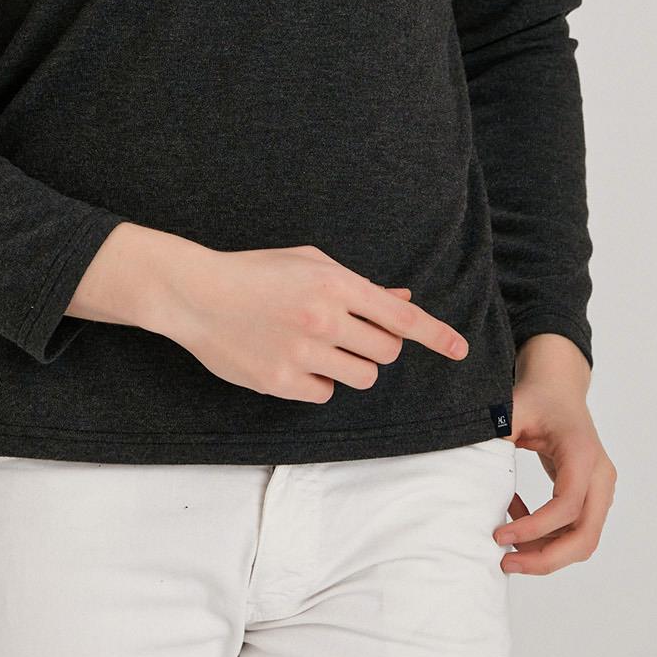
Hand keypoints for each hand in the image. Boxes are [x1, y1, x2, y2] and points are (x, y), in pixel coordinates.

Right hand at [158, 245, 467, 402]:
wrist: (198, 294)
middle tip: (350, 335)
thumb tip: (401, 303)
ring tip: (319, 347)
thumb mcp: (309, 263)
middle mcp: (324, 319)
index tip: (459, 350)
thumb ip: (358, 286)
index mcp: (334, 284)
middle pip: (385, 352)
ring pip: (361, 377)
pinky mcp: (282, 382)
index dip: (435, 335)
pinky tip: (292, 360)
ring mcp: (302, 353)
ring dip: (350, 366)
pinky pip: (325, 393)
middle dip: (377, 346)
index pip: (399, 317)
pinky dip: (317, 381)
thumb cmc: (256, 272)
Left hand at [493, 375, 616, 575]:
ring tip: (509, 549)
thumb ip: (495, 436)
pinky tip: (517, 521)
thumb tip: (470, 467)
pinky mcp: (593, 496)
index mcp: (582, 454)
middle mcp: (600, 476)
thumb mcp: (513, 410)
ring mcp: (601, 488)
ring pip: (584, 539)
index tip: (499, 535)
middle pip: (585, 535)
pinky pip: (576, 529)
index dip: (535, 528)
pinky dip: (548, 537)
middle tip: (506, 563)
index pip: (567, 506)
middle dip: (546, 558)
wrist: (560, 389)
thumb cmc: (538, 399)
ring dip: (547, 552)